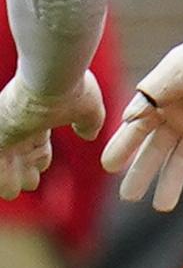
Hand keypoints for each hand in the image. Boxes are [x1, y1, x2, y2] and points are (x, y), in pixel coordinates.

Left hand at [0, 70, 105, 201]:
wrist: (53, 75)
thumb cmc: (72, 86)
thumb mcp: (88, 108)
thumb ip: (88, 123)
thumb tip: (89, 134)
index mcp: (38, 110)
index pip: (35, 137)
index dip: (39, 154)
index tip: (41, 166)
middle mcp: (18, 118)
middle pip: (18, 149)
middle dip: (23, 168)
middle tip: (29, 183)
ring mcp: (5, 127)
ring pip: (5, 159)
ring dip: (10, 176)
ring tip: (13, 192)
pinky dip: (3, 179)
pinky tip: (9, 192)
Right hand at [99, 36, 182, 211]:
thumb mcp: (175, 70)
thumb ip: (150, 93)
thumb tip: (128, 118)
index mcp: (161, 98)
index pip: (137, 128)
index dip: (122, 146)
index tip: (109, 167)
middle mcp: (179, 115)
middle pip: (156, 150)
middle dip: (143, 173)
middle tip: (129, 197)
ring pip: (182, 160)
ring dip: (172, 183)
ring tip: (163, 206)